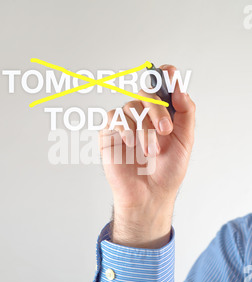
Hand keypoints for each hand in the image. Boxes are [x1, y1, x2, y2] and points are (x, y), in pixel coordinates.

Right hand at [99, 65, 195, 248]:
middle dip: (157, 109)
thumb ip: (185, 114)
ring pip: (131, 107)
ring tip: (150, 150)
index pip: (161, 88)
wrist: (149, 195)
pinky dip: (123, 127)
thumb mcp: (185, 142)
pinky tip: (131, 144)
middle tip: (165, 130)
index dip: (165, 77)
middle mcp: (144, 117)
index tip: (170, 73)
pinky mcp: (110, 135)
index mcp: (162, 116)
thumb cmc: (167, 172)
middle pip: (146, 94)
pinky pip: (113, 118)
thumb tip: (181, 90)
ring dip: (143, 127)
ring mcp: (126, 125)